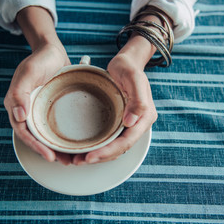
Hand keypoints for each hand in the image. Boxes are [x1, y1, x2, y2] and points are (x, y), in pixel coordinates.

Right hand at [4, 6, 71, 164]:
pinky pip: (57, 126)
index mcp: (18, 105)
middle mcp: (29, 111)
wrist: (52, 51)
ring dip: (58, 148)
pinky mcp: (52, 108)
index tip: (50, 156)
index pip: (25, 132)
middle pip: (37, 138)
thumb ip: (20, 93)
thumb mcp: (29, 73)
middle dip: (50, 152)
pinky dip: (64, 136)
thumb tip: (19, 116)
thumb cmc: (39, 60)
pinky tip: (76, 142)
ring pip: (48, 135)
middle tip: (66, 162)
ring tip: (72, 158)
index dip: (36, 146)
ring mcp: (41, 110)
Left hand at [72, 36, 157, 164]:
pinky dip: (98, 145)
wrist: (127, 63)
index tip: (91, 156)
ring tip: (78, 159)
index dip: (109, 151)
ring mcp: (129, 124)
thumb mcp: (133, 78)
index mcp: (144, 117)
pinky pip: (110, 138)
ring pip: (114, 146)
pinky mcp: (120, 121)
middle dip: (101, 157)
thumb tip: (130, 122)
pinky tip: (85, 147)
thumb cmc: (129, 68)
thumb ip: (138, 100)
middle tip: (79, 161)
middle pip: (120, 148)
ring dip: (98, 154)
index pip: (127, 141)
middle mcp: (138, 124)